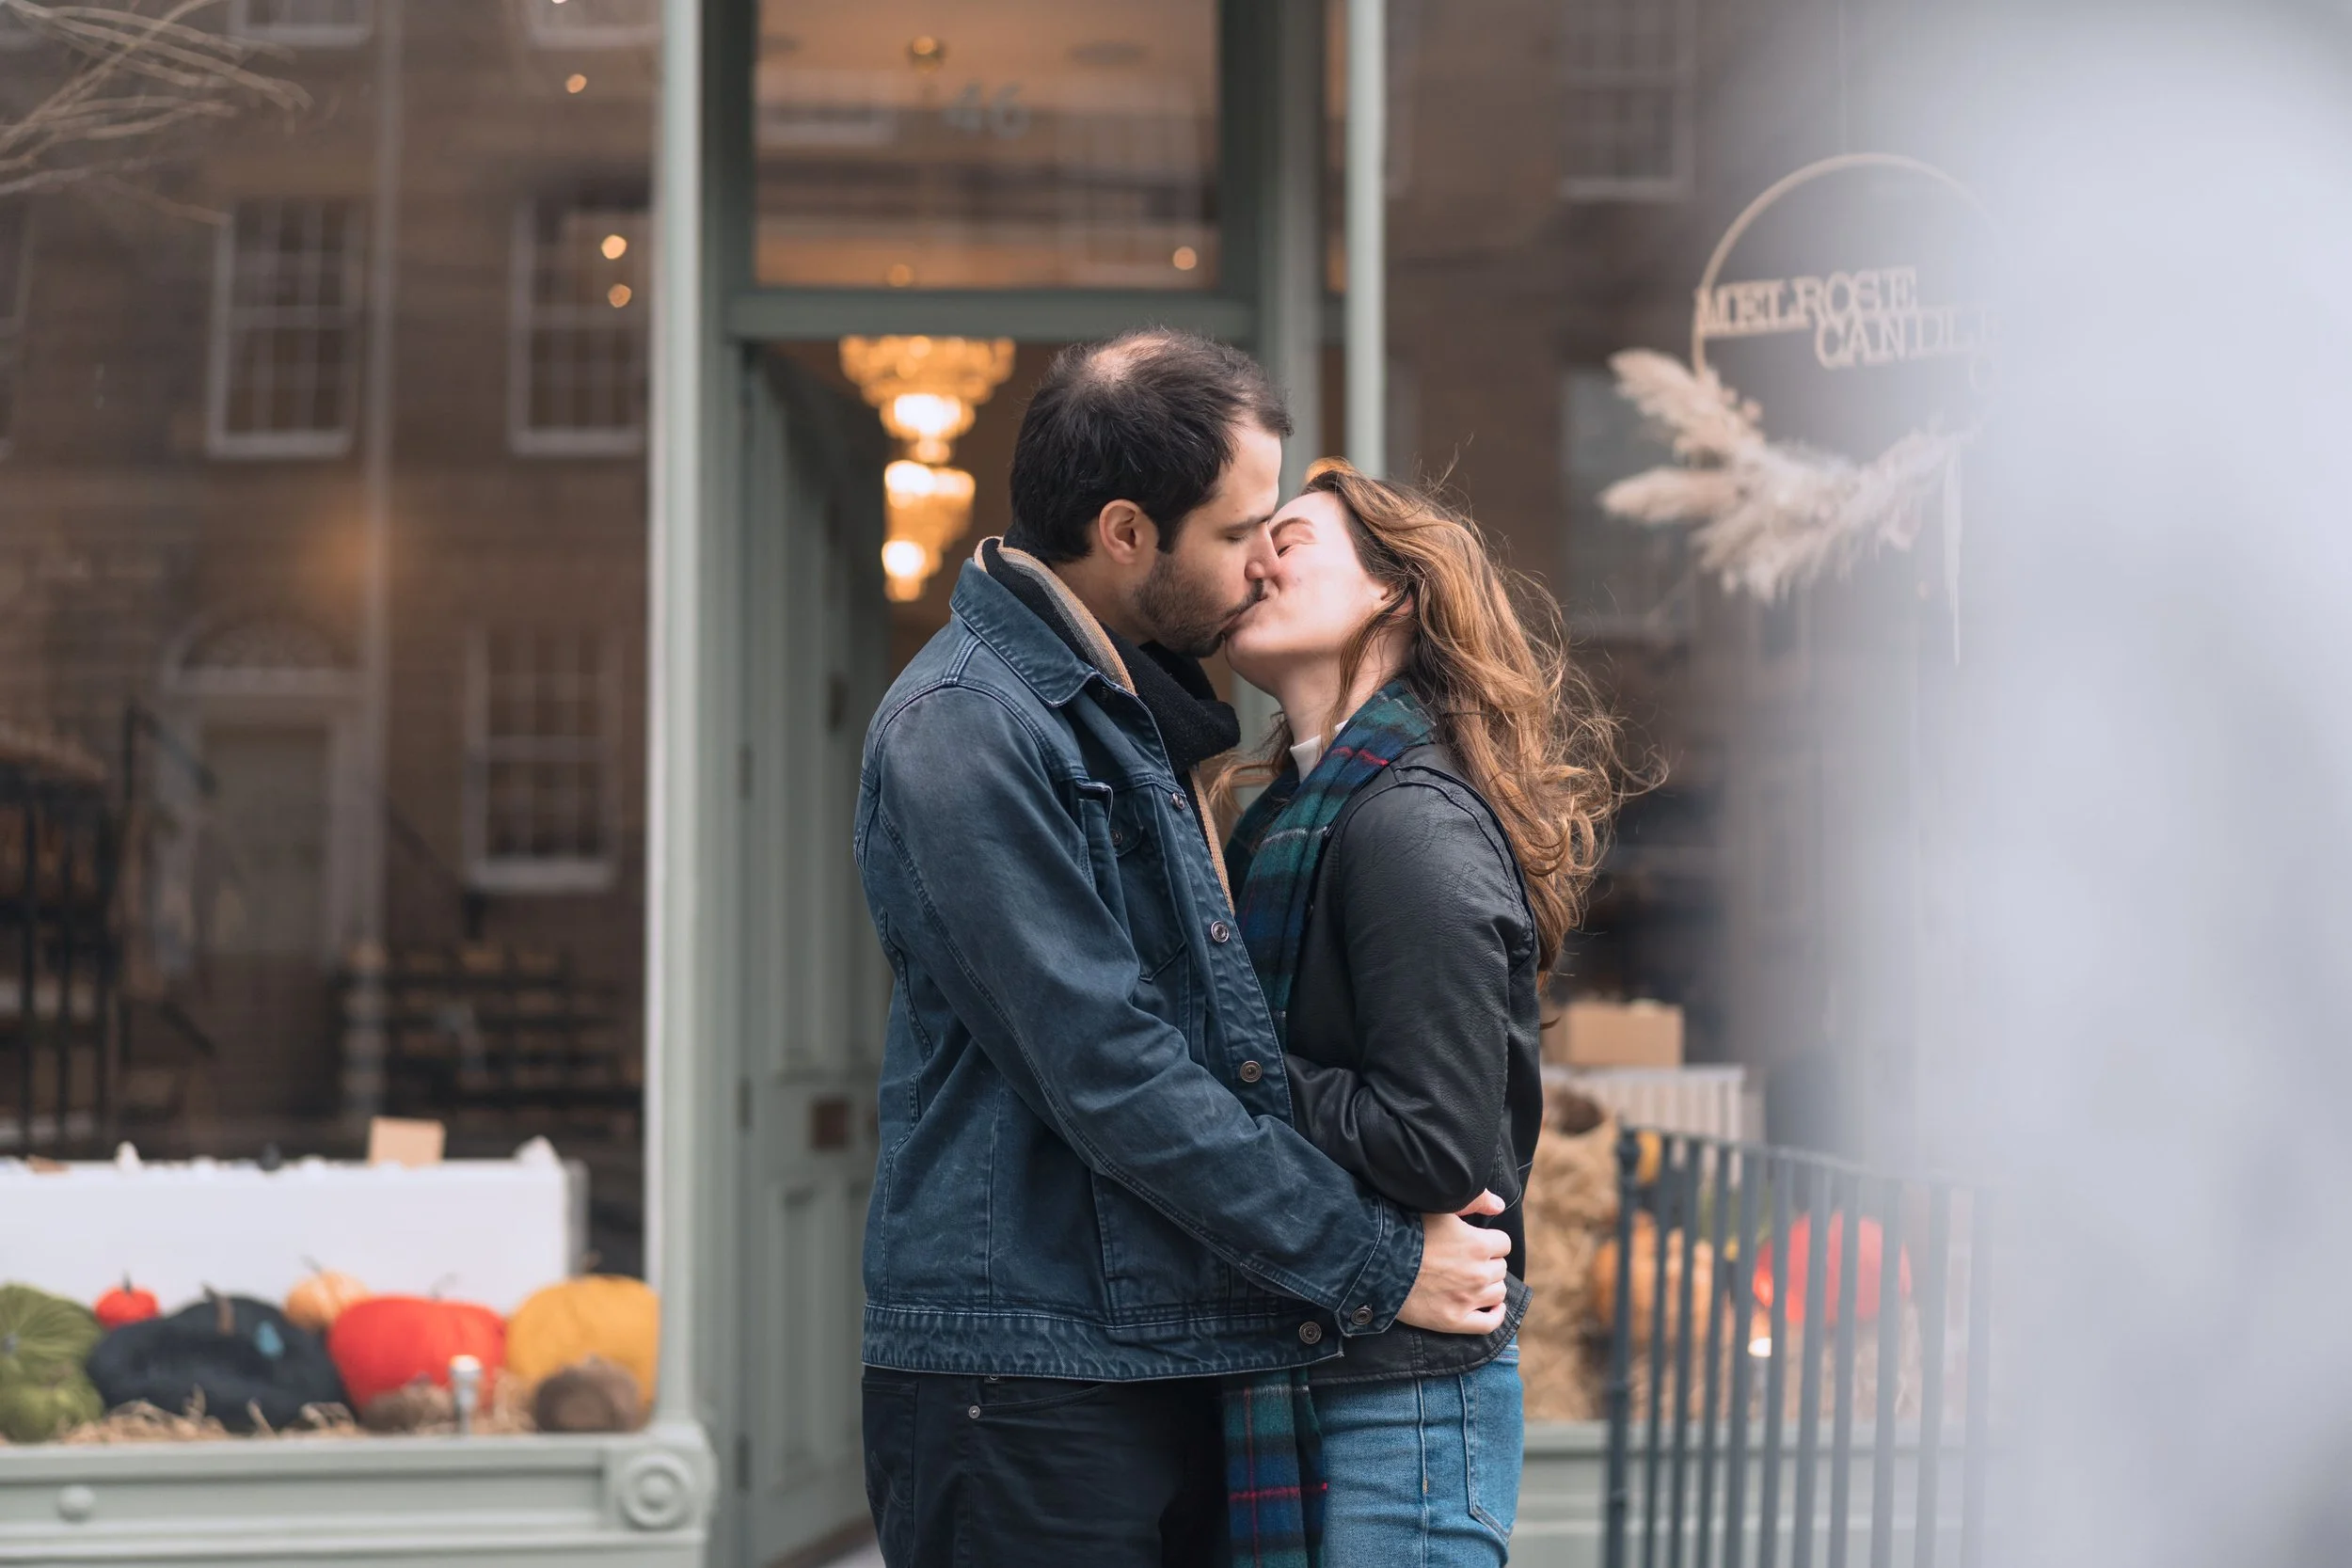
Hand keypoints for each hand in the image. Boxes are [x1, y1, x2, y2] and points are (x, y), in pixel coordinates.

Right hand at [1397, 1200, 1511, 1334]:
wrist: (1376, 1263)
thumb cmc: (1405, 1231)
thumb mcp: (1439, 1208)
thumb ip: (1473, 1201)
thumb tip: (1499, 1204)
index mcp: (1478, 1244)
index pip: (1504, 1244)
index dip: (1490, 1241)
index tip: (1476, 1242)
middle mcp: (1478, 1273)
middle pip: (1500, 1268)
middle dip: (1487, 1263)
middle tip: (1466, 1260)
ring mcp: (1468, 1299)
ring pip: (1498, 1293)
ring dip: (1489, 1285)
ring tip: (1472, 1280)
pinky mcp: (1454, 1321)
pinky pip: (1489, 1324)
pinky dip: (1495, 1315)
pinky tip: (1492, 1307)